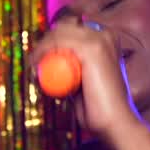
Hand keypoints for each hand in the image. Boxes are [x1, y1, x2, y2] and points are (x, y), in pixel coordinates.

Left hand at [31, 19, 141, 143]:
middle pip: (62, 28)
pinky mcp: (93, 49)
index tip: (38, 60)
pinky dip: (43, 52)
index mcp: (105, 39)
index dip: (51, 41)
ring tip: (33, 69)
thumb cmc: (99, 108)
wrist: (116, 122)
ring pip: (58, 33)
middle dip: (44, 43)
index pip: (70, 28)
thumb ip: (74, 72)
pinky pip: (59, 42)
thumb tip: (52, 67)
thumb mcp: (84, 82)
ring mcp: (100, 39)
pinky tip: (36, 66)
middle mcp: (104, 34)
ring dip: (40, 49)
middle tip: (33, 65)